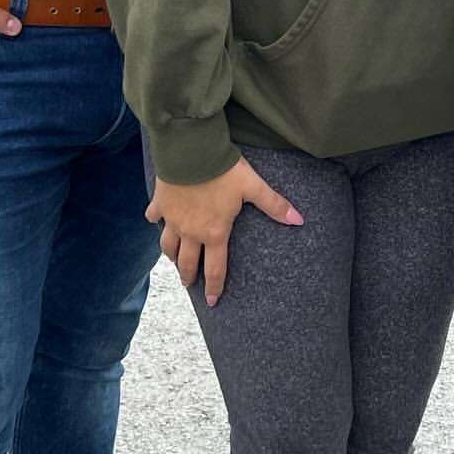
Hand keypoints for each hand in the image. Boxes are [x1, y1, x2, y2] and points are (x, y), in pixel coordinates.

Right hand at [147, 158, 303, 305]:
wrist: (191, 151)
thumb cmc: (224, 171)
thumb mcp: (253, 187)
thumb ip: (274, 205)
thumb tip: (298, 220)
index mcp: (214, 233)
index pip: (215, 268)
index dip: (215, 287)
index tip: (213, 302)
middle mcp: (191, 232)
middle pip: (187, 262)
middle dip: (189, 276)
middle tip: (189, 284)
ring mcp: (172, 219)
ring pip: (168, 246)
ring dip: (172, 255)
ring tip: (174, 260)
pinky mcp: (160, 203)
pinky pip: (154, 217)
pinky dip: (155, 220)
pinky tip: (156, 220)